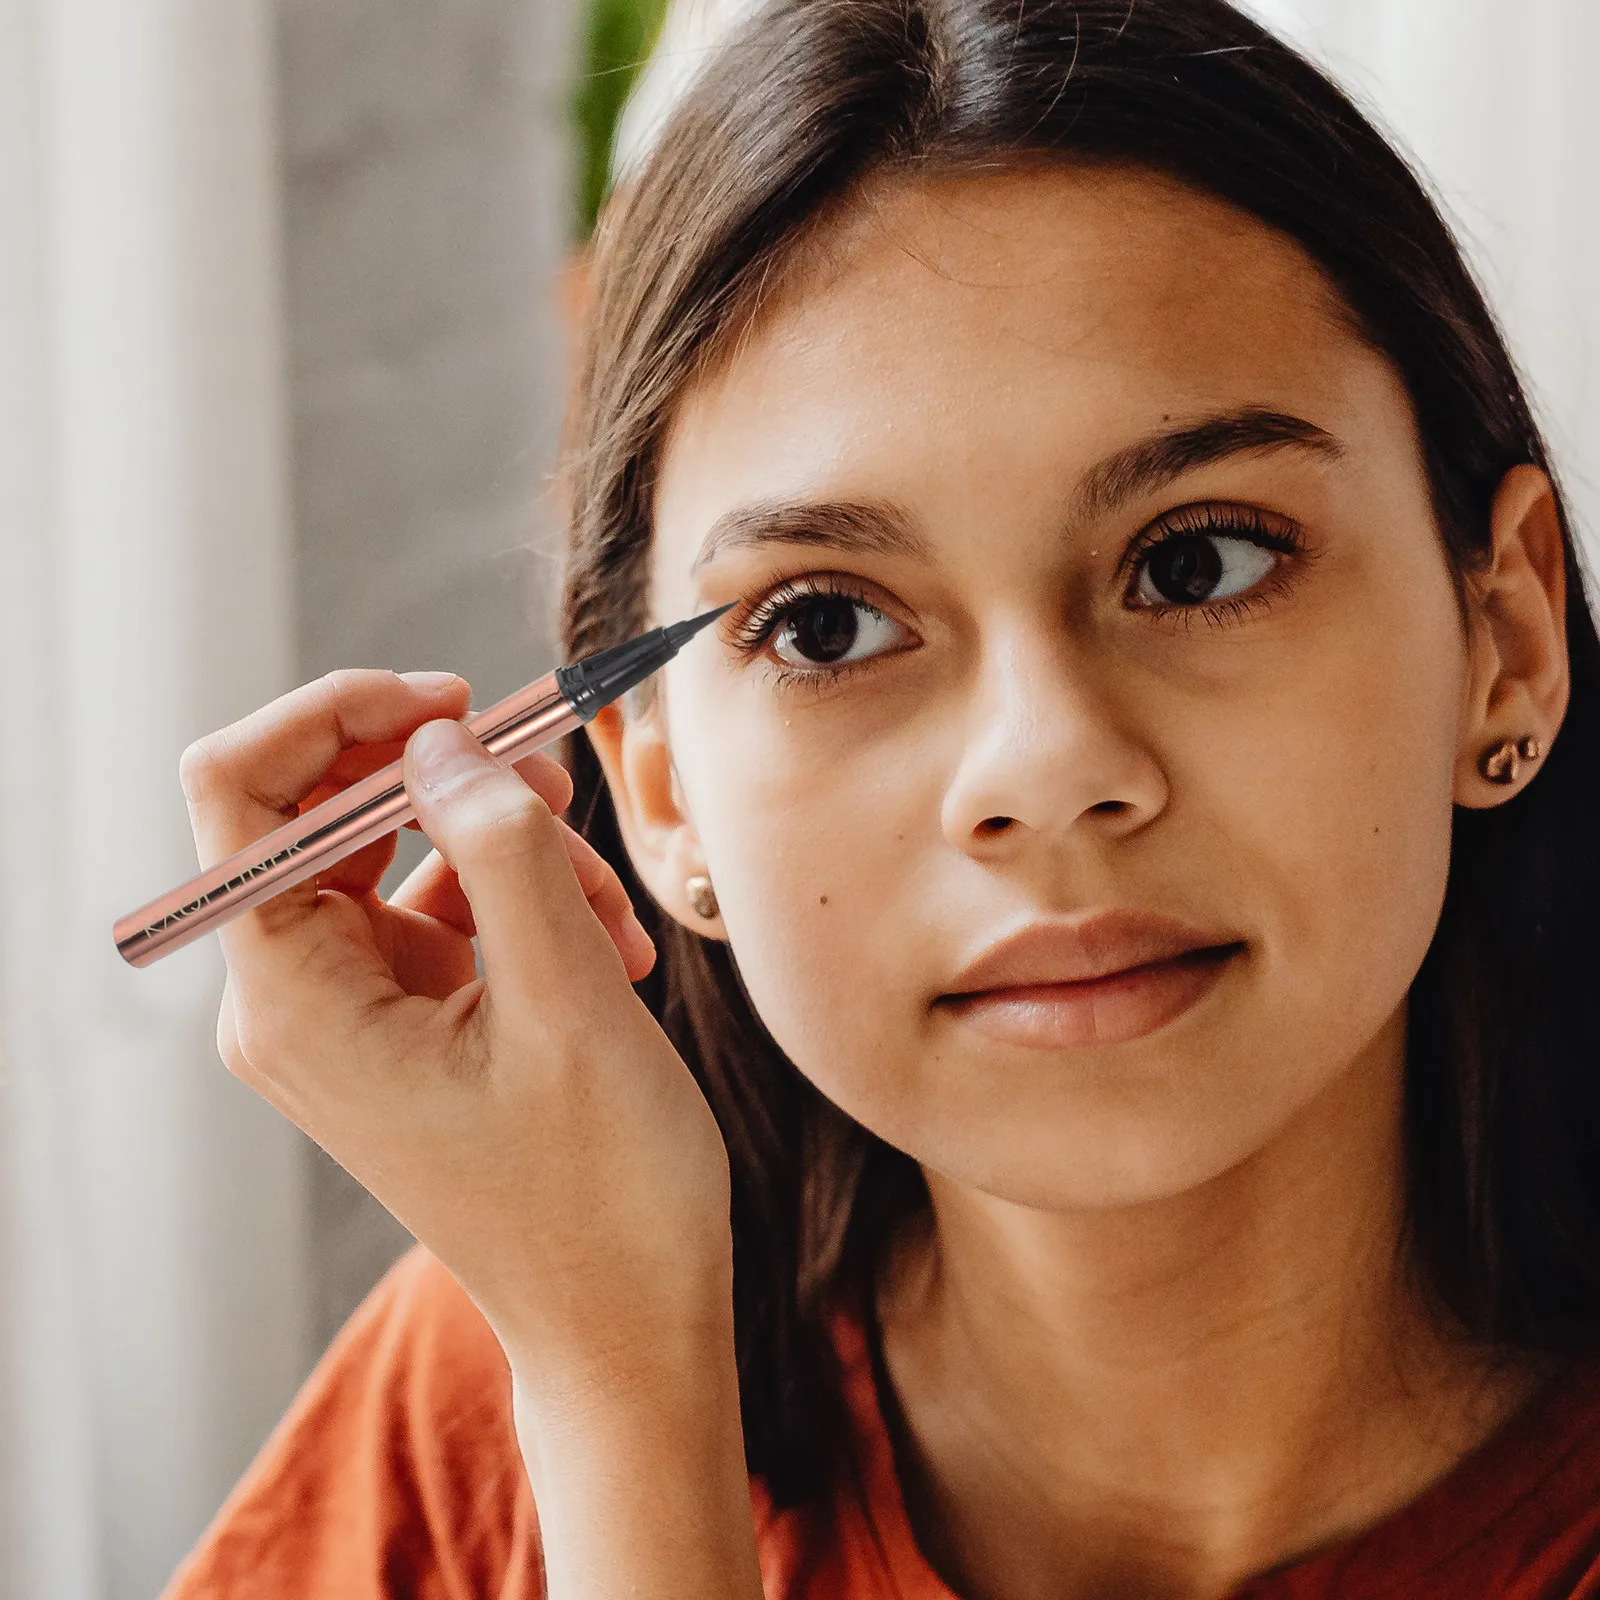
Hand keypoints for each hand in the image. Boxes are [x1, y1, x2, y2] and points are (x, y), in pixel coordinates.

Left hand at [180, 668, 735, 1395]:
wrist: (624, 1318)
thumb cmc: (600, 1190)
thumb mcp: (568, 1000)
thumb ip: (501, 847)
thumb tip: (442, 740)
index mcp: (295, 1000)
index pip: (241, 791)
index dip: (336, 713)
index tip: (454, 700)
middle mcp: (296, 1000)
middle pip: (325, 810)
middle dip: (449, 779)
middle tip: (555, 780)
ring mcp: (350, 1013)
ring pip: (405, 854)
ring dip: (513, 851)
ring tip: (611, 917)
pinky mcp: (405, 1023)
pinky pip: (446, 911)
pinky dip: (525, 903)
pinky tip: (610, 951)